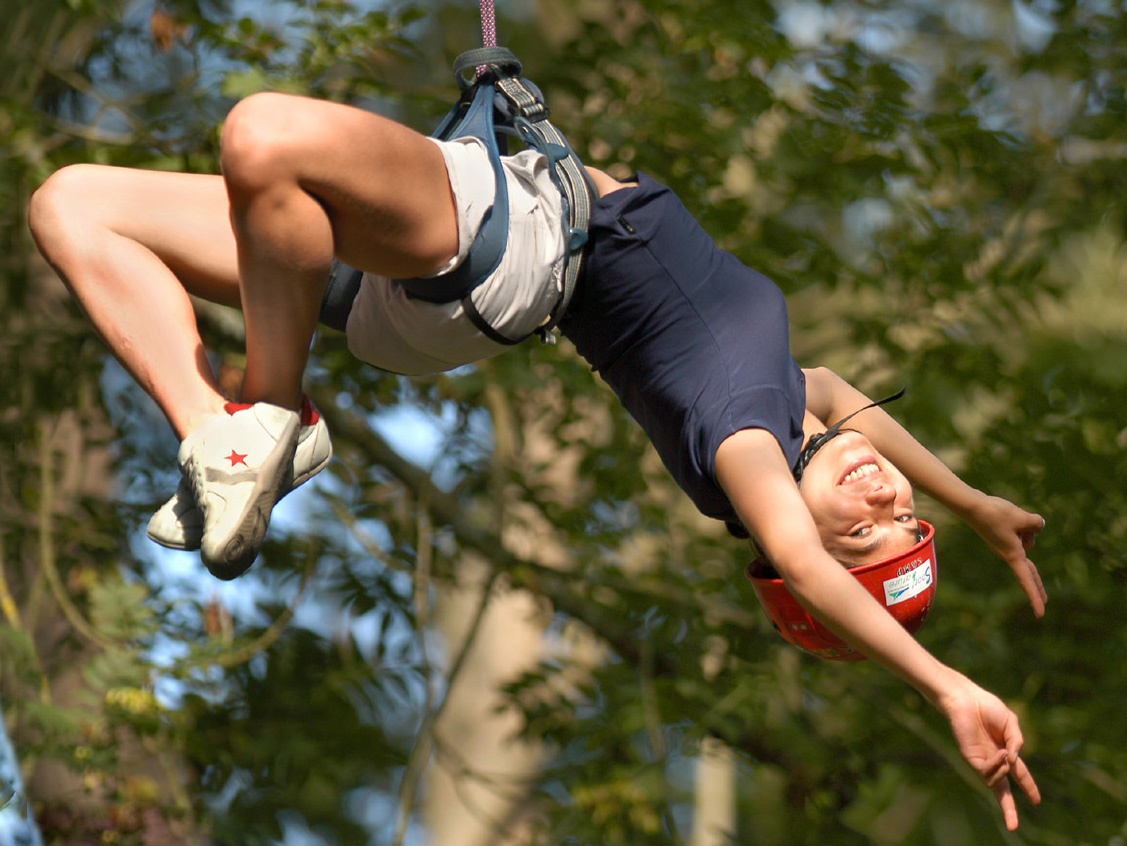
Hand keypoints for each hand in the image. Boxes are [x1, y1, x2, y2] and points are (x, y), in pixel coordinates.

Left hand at [942, 682, 1040, 830]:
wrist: (966, 699)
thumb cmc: (987, 707)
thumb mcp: (1011, 723)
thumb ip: (1018, 742)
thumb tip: (1014, 763)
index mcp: (1006, 752)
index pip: (1019, 774)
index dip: (1028, 787)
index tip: (1036, 801)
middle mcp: (994, 760)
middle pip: (1002, 790)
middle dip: (1009, 810)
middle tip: (1014, 828)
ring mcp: (981, 760)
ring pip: (996, 781)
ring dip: (1005, 770)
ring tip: (1004, 751)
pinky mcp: (971, 758)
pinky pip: (986, 772)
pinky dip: (997, 766)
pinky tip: (1000, 753)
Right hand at [966, 495, 1047, 616]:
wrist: (971, 505)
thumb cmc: (994, 514)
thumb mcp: (1022, 517)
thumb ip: (1036, 524)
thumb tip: (1038, 526)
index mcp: (1013, 554)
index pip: (1027, 580)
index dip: (1035, 597)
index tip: (1040, 615)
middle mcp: (1009, 553)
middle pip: (1028, 570)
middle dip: (1037, 583)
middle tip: (1046, 601)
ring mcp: (1005, 544)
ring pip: (1027, 540)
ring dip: (1028, 529)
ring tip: (1016, 517)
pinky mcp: (1002, 535)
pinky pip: (1020, 532)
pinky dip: (1022, 524)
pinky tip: (1013, 514)